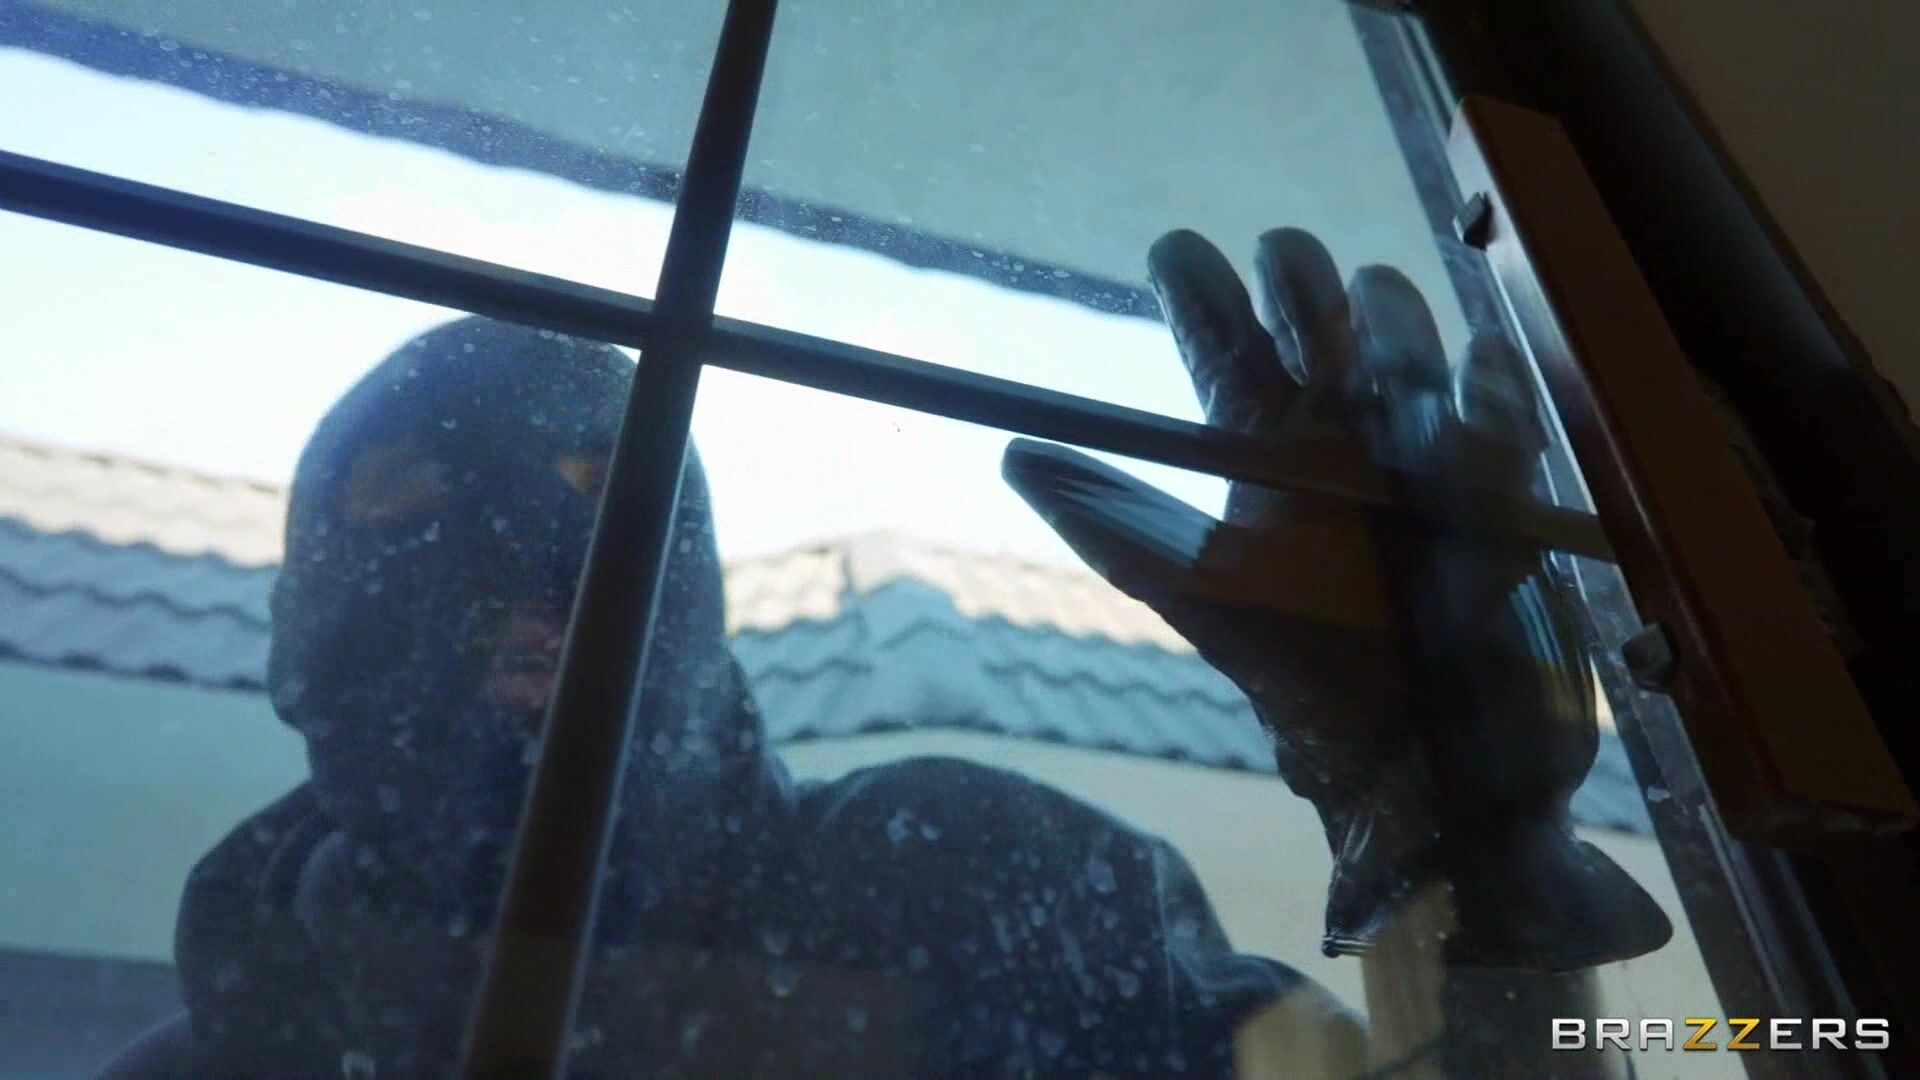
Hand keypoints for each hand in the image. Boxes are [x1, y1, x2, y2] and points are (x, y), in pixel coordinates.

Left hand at [1005, 228, 1669, 969]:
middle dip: (1301, 286)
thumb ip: (1117, 529)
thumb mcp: (1203, 599)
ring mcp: (1425, 455)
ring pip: (1407, 351)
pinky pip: (1502, 422)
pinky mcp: (1506, 493)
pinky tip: (1472, 379)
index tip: (1175, 252)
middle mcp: (1341, 436)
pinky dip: (1489, 397)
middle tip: (1280, 259)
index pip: (1229, 347)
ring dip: (1388, 328)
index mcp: (1265, 450)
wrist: (1417, 768)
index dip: (1203, 296)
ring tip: (1363, 319)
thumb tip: (1013, 455)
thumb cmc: (1306, 679)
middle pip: (1320, 326)